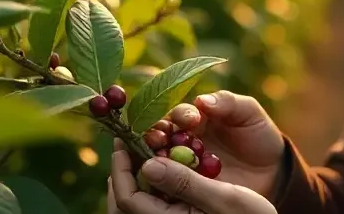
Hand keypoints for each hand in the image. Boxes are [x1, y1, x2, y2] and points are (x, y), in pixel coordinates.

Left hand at [108, 140, 276, 213]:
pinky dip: (151, 184)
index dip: (120, 168)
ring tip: (142, 153)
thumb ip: (185, 182)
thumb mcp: (223, 198)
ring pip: (137, 202)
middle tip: (126, 145)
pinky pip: (153, 203)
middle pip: (125, 201)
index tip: (122, 141)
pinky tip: (162, 168)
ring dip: (136, 176)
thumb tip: (148, 164)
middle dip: (123, 172)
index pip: (127, 198)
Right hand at [162, 90, 284, 198]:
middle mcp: (182, 140)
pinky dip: (162, 181)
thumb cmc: (259, 134)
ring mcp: (182, 164)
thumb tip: (201, 100)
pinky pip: (167, 183)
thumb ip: (227, 102)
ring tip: (157, 161)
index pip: (178, 113)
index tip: (191, 120)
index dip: (180, 115)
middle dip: (155, 135)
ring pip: (158, 159)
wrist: (272, 169)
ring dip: (153, 158)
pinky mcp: (185, 186)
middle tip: (159, 139)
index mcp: (195, 118)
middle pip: (159, 135)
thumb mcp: (249, 113)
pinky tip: (164, 182)